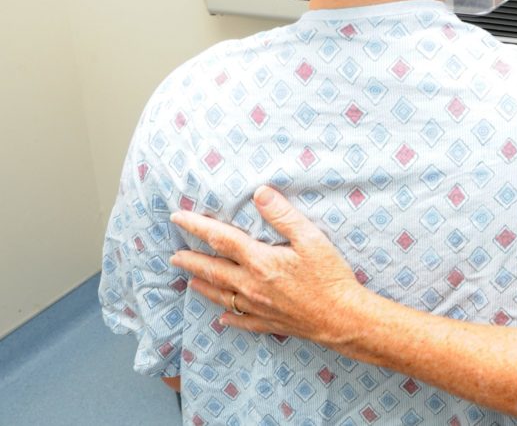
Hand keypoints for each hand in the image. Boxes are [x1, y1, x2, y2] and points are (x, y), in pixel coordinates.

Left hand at [169, 185, 362, 345]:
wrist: (342, 318)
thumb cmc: (329, 276)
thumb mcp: (311, 238)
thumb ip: (283, 215)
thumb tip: (260, 193)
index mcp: (260, 261)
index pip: (221, 239)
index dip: (197, 226)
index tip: (179, 218)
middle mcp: (251, 285)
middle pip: (213, 270)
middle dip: (191, 261)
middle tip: (174, 256)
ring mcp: (258, 307)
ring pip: (222, 296)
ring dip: (203, 286)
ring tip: (189, 281)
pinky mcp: (269, 322)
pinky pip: (241, 321)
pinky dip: (228, 318)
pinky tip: (222, 318)